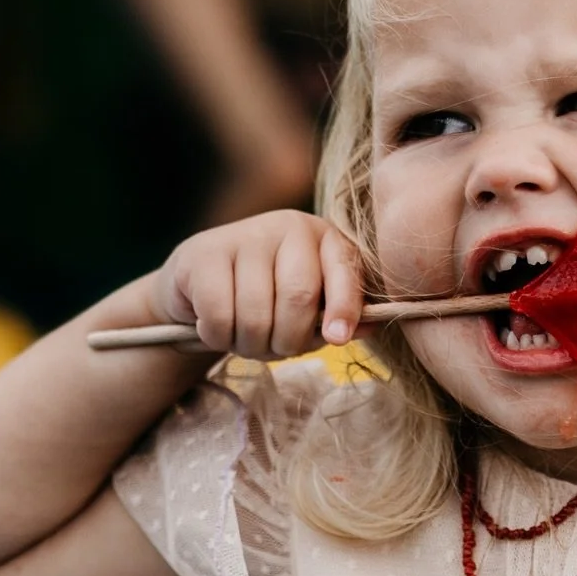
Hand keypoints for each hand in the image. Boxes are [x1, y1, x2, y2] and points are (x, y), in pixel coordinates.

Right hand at [151, 211, 360, 357]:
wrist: (201, 284)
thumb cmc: (270, 300)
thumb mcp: (313, 308)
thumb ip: (342, 316)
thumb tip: (375, 326)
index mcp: (326, 239)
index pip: (344, 272)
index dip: (344, 308)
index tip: (337, 338)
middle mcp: (288, 226)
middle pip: (299, 297)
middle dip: (288, 340)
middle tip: (277, 349)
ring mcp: (244, 234)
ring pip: (256, 314)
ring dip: (250, 344)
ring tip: (245, 339)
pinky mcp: (203, 253)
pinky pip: (219, 315)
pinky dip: (218, 336)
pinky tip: (216, 327)